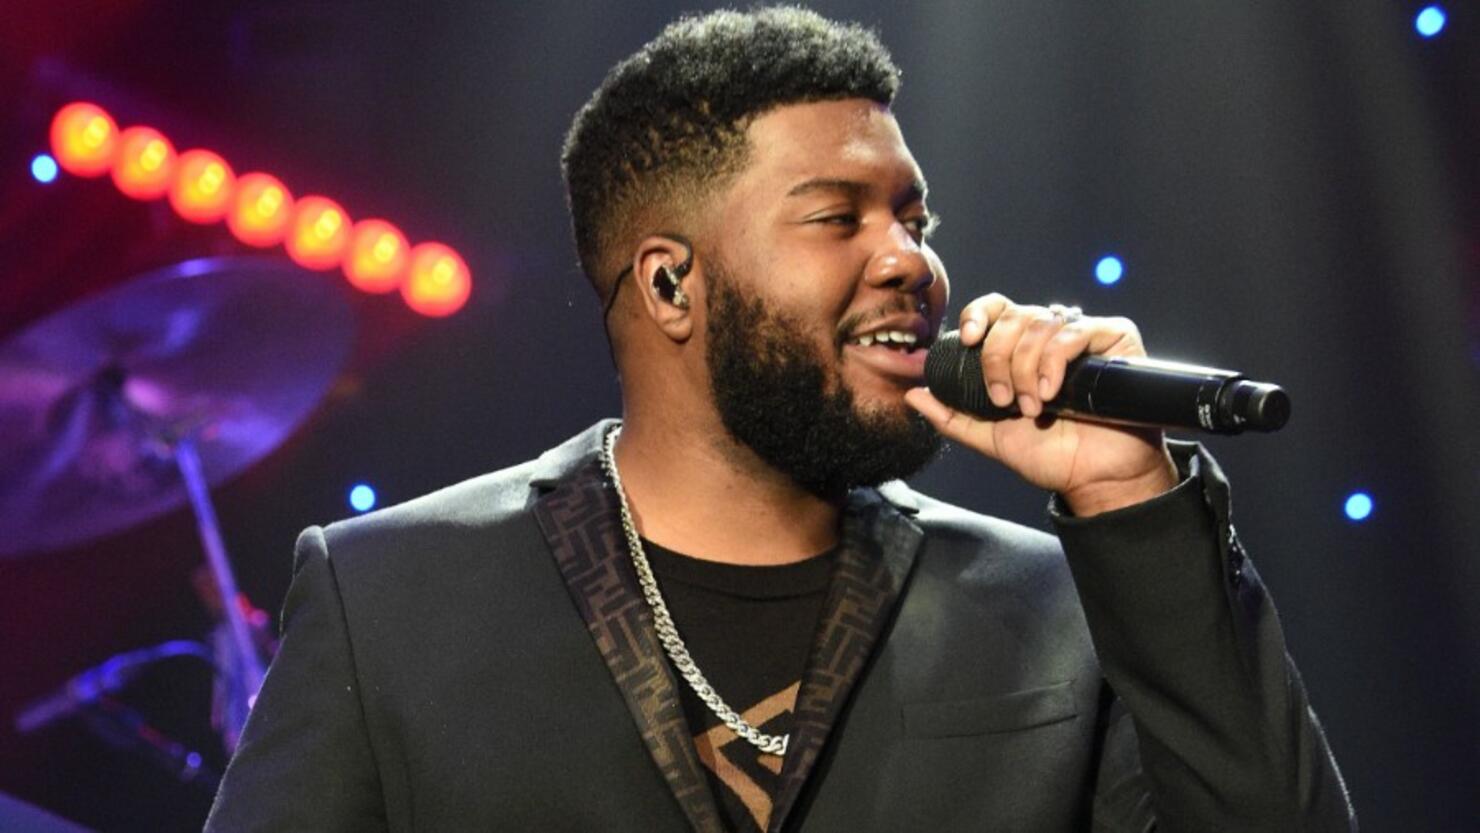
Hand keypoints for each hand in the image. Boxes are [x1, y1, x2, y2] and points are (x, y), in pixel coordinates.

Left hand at [904, 293, 1177, 515]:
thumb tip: (913, 394)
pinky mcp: (1114, 338)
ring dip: (1026, 368)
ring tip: (1033, 406)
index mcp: (1022, 349)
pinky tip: (1053, 391)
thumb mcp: (989, 436)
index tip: (966, 340)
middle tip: (1003, 399)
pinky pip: (1074, 330)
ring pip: (1039, 323)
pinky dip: (1055, 360)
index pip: (995, 309)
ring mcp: (1083, 335)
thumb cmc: (1051, 455)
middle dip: (998, 358)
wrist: (1095, 477)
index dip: (977, 315)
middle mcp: (1051, 336)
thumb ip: (951, 416)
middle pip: (1012, 316)